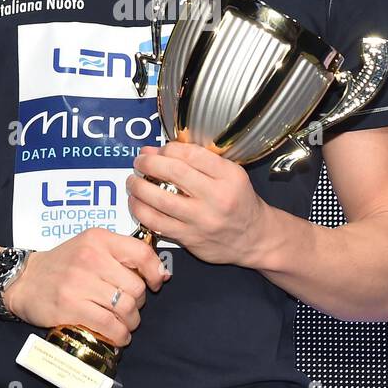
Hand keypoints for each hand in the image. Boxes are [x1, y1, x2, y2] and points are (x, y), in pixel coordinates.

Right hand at [2, 228, 170, 345]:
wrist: (23, 280)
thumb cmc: (62, 265)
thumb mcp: (90, 247)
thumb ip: (122, 256)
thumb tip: (161, 275)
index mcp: (98, 239)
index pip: (141, 253)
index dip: (154, 272)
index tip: (154, 284)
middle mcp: (90, 258)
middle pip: (136, 287)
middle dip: (139, 303)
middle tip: (131, 308)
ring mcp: (79, 283)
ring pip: (125, 308)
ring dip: (131, 322)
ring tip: (125, 325)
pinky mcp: (69, 307)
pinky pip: (108, 325)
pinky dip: (119, 335)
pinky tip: (118, 336)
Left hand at [127, 141, 274, 267]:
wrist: (254, 239)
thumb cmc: (239, 202)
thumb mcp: (231, 174)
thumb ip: (200, 161)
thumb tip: (160, 150)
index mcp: (229, 176)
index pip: (190, 154)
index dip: (167, 148)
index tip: (158, 149)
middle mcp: (217, 197)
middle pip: (173, 173)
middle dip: (148, 163)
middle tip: (140, 161)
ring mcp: (202, 220)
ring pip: (160, 199)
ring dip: (139, 187)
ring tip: (133, 181)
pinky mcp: (190, 239)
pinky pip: (157, 223)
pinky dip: (141, 211)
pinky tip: (137, 203)